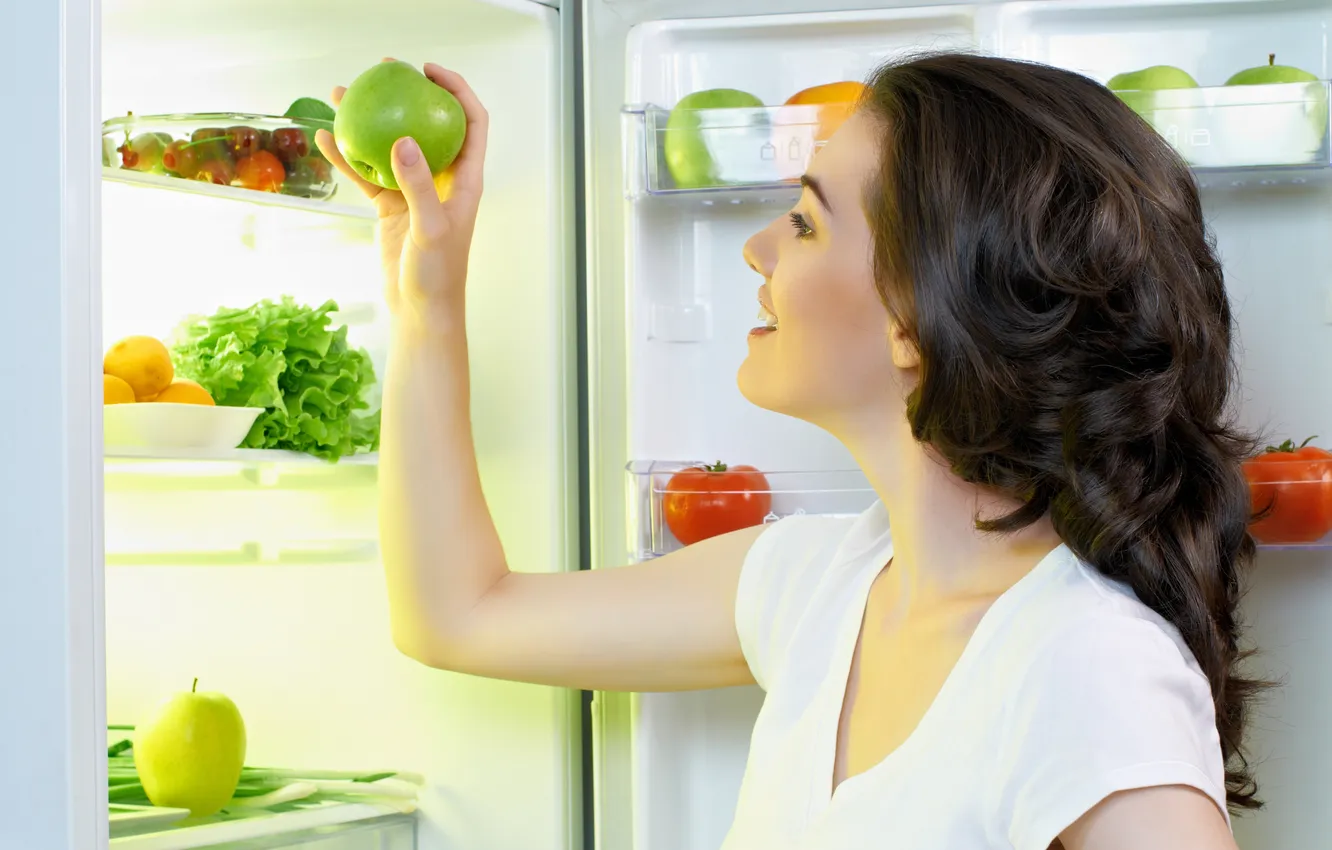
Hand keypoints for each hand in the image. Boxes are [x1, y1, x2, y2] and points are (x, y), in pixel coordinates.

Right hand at [314, 60, 488, 330]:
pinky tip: (326, 140)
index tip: (428, 71)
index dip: (457, 91)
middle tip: (383, 70)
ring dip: (370, 121)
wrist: (420, 309)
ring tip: (342, 96)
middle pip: (429, 125)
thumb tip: (404, 141)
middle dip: (409, 94)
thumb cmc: (438, 275)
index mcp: (465, 180)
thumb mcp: (431, 229)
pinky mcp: (391, 207)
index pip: (471, 123)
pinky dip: (349, 157)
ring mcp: (415, 191)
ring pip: (392, 145)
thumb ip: (418, 186)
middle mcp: (442, 180)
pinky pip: (368, 174)